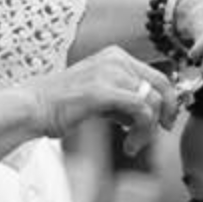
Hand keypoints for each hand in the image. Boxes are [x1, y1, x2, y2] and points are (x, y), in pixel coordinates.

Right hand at [24, 47, 178, 153]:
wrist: (34, 107)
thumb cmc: (63, 105)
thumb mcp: (101, 96)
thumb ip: (125, 99)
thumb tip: (151, 113)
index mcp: (116, 56)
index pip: (158, 76)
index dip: (169, 101)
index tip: (165, 122)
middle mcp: (116, 59)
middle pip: (162, 86)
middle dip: (166, 114)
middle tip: (161, 133)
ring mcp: (110, 72)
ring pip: (154, 101)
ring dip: (149, 130)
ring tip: (134, 145)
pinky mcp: (103, 90)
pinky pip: (142, 110)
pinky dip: (142, 131)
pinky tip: (128, 145)